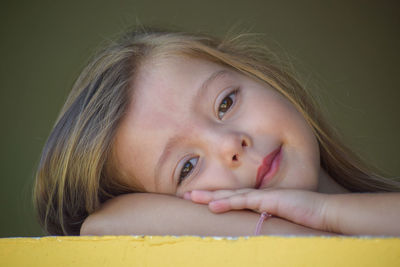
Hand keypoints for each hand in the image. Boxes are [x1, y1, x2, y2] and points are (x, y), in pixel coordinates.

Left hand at [185, 188, 333, 232]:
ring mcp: (262, 196)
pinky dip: (227, 203)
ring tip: (190, 197)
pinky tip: (213, 205)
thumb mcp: (282, 219)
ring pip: (230, 195)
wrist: (325, 212)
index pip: (233, 198)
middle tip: (185, 195)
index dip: (215, 198)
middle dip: (205, 194)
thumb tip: (258, 226)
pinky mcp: (269, 201)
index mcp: (259, 200)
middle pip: (226, 194)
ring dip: (209, 196)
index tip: (198, 200)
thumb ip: (268, 220)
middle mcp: (258, 195)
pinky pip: (244, 201)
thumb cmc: (306, 217)